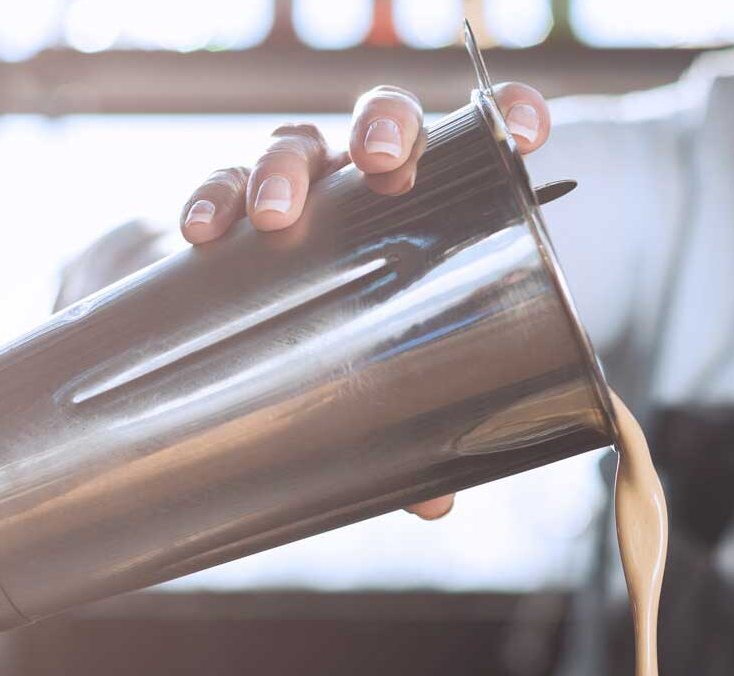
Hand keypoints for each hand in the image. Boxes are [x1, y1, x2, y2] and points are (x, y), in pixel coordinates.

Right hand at [176, 81, 554, 520]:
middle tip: (383, 167)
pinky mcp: (231, 205)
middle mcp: (365, 180)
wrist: (232, 325)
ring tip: (278, 218)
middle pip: (380, 119)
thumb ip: (412, 431)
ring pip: (297, 143)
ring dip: (287, 170)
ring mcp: (299, 185)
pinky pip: (220, 184)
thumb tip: (435, 500)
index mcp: (430, 202)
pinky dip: (213, 199)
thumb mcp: (383, 383)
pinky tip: (204, 233)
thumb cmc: (340, 342)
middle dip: (384, 130)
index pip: (479, 140)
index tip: (529, 135)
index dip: (509, 117)